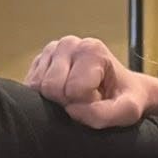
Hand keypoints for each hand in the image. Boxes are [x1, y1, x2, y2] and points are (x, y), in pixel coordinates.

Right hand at [26, 36, 157, 127]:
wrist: (122, 90)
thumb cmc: (125, 99)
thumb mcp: (127, 111)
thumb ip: (103, 115)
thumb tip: (70, 110)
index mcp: (92, 49)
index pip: (73, 90)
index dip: (85, 103)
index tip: (99, 98)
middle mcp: (70, 43)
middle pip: (51, 87)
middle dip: (67, 102)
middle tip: (85, 99)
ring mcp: (52, 50)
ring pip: (37, 87)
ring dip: (56, 99)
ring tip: (76, 95)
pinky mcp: (39, 60)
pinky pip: (30, 86)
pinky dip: (45, 96)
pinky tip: (63, 92)